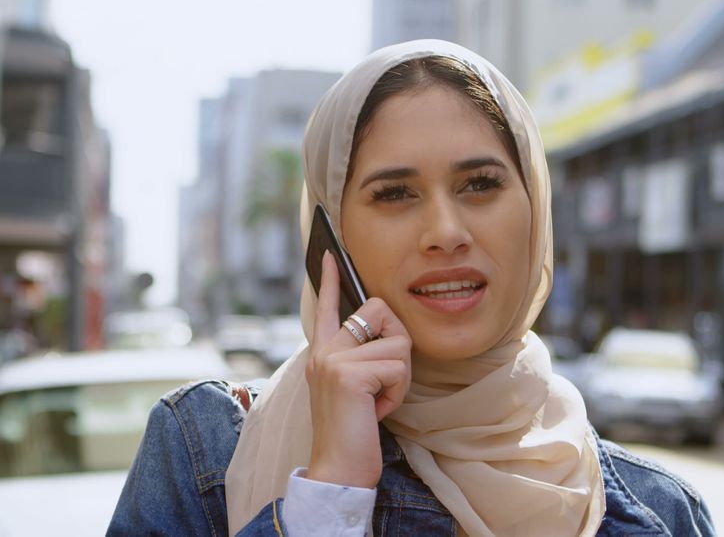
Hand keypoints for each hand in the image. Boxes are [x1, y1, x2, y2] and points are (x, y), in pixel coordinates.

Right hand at [305, 252, 411, 488]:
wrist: (338, 469)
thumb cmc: (353, 433)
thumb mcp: (353, 389)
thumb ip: (359, 360)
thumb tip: (384, 334)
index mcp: (323, 353)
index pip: (327, 306)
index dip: (330, 279)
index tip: (330, 254)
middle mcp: (324, 351)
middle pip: (379, 311)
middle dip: (397, 343)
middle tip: (384, 381)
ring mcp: (333, 360)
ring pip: (397, 343)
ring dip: (400, 378)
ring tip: (378, 402)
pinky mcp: (349, 374)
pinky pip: (397, 367)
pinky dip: (397, 393)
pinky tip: (377, 411)